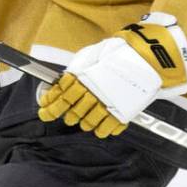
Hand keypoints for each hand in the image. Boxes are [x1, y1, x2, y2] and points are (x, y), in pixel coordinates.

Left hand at [37, 13, 186, 138]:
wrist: (141, 57)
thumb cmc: (110, 56)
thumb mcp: (85, 59)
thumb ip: (71, 73)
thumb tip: (55, 88)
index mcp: (80, 76)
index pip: (59, 95)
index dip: (50, 106)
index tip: (44, 111)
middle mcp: (91, 90)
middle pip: (72, 110)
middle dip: (67, 115)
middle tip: (67, 116)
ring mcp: (106, 101)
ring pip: (88, 121)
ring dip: (84, 123)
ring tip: (83, 121)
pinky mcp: (122, 111)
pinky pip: (107, 127)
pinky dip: (102, 130)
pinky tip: (100, 129)